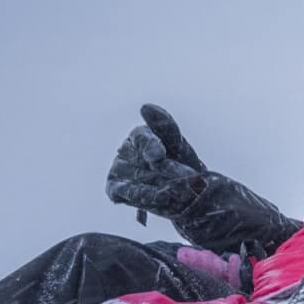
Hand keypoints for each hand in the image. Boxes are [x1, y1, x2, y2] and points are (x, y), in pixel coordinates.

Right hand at [106, 105, 208, 219]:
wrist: (186, 192)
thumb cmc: (180, 162)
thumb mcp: (178, 144)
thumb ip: (165, 126)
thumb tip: (146, 107)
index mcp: (140, 136)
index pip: (141, 137)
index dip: (151, 146)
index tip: (160, 155)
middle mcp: (126, 151)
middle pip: (142, 159)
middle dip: (166, 169)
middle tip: (189, 177)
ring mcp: (119, 170)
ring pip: (135, 177)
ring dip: (157, 185)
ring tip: (182, 191)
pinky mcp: (114, 189)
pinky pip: (124, 192)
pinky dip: (144, 196)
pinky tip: (164, 197)